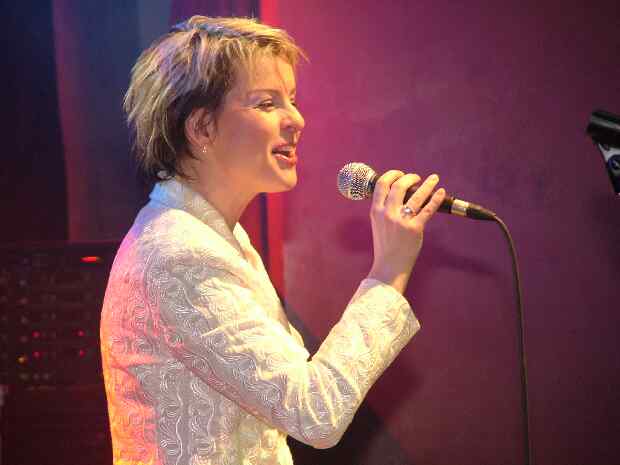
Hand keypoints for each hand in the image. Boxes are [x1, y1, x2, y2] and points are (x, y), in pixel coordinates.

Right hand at [367, 171, 445, 293]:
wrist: (389, 266)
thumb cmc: (385, 246)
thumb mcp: (378, 224)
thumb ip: (384, 210)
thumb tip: (398, 196)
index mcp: (376, 211)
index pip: (381, 184)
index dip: (392, 175)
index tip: (399, 174)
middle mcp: (387, 213)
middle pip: (398, 186)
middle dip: (409, 177)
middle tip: (416, 178)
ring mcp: (401, 221)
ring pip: (416, 195)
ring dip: (426, 184)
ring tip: (433, 178)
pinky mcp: (415, 229)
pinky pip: (428, 209)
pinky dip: (436, 198)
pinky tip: (441, 192)